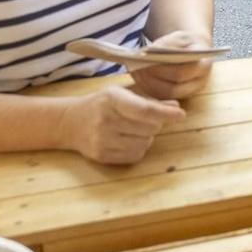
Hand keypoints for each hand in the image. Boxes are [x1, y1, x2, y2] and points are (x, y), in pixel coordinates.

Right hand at [60, 85, 183, 164]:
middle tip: (144, 120)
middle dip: (155, 124)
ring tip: (133, 129)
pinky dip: (138, 148)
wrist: (70, 122)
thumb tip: (175, 107)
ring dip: (147, 137)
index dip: (165, 113)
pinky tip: (127, 140)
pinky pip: (135, 155)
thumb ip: (149, 101)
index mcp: (112, 99)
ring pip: (145, 143)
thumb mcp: (121, 94)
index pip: (144, 110)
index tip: (181, 115)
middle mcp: (105, 120)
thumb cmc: (102, 105)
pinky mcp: (101, 156)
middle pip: (149, 128)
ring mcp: (102, 140)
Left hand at [128, 29, 214, 100]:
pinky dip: (148, 87)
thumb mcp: (180, 37)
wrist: (193, 51)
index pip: (181, 73)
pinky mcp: (178, 97)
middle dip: (151, 78)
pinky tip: (139, 77)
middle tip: (136, 68)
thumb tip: (149, 51)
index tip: (145, 60)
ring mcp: (188, 93)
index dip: (161, 69)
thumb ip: (168, 43)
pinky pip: (160, 97)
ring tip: (135, 71)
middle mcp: (199, 83)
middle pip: (172, 88)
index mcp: (204, 66)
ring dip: (147, 84)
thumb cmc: (185, 43)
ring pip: (164, 95)